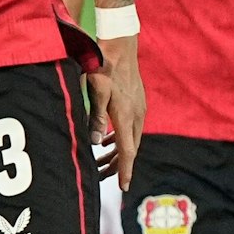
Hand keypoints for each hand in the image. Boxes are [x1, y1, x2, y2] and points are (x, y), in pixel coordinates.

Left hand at [87, 35, 144, 188]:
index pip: (127, 150)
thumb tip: (95, 142)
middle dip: (117, 166)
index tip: (123, 187)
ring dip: (117, 153)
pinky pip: (129, 128)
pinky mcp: (136, 103)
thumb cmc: (103, 66)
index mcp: (126, 115)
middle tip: (102, 178)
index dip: (124, 170)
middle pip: (129, 148)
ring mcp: (139, 108)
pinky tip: (106, 141)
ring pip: (130, 138)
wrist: (120, 46)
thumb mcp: (95, 91)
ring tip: (101, 164)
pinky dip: (119, 138)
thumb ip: (95, 117)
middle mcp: (137, 114)